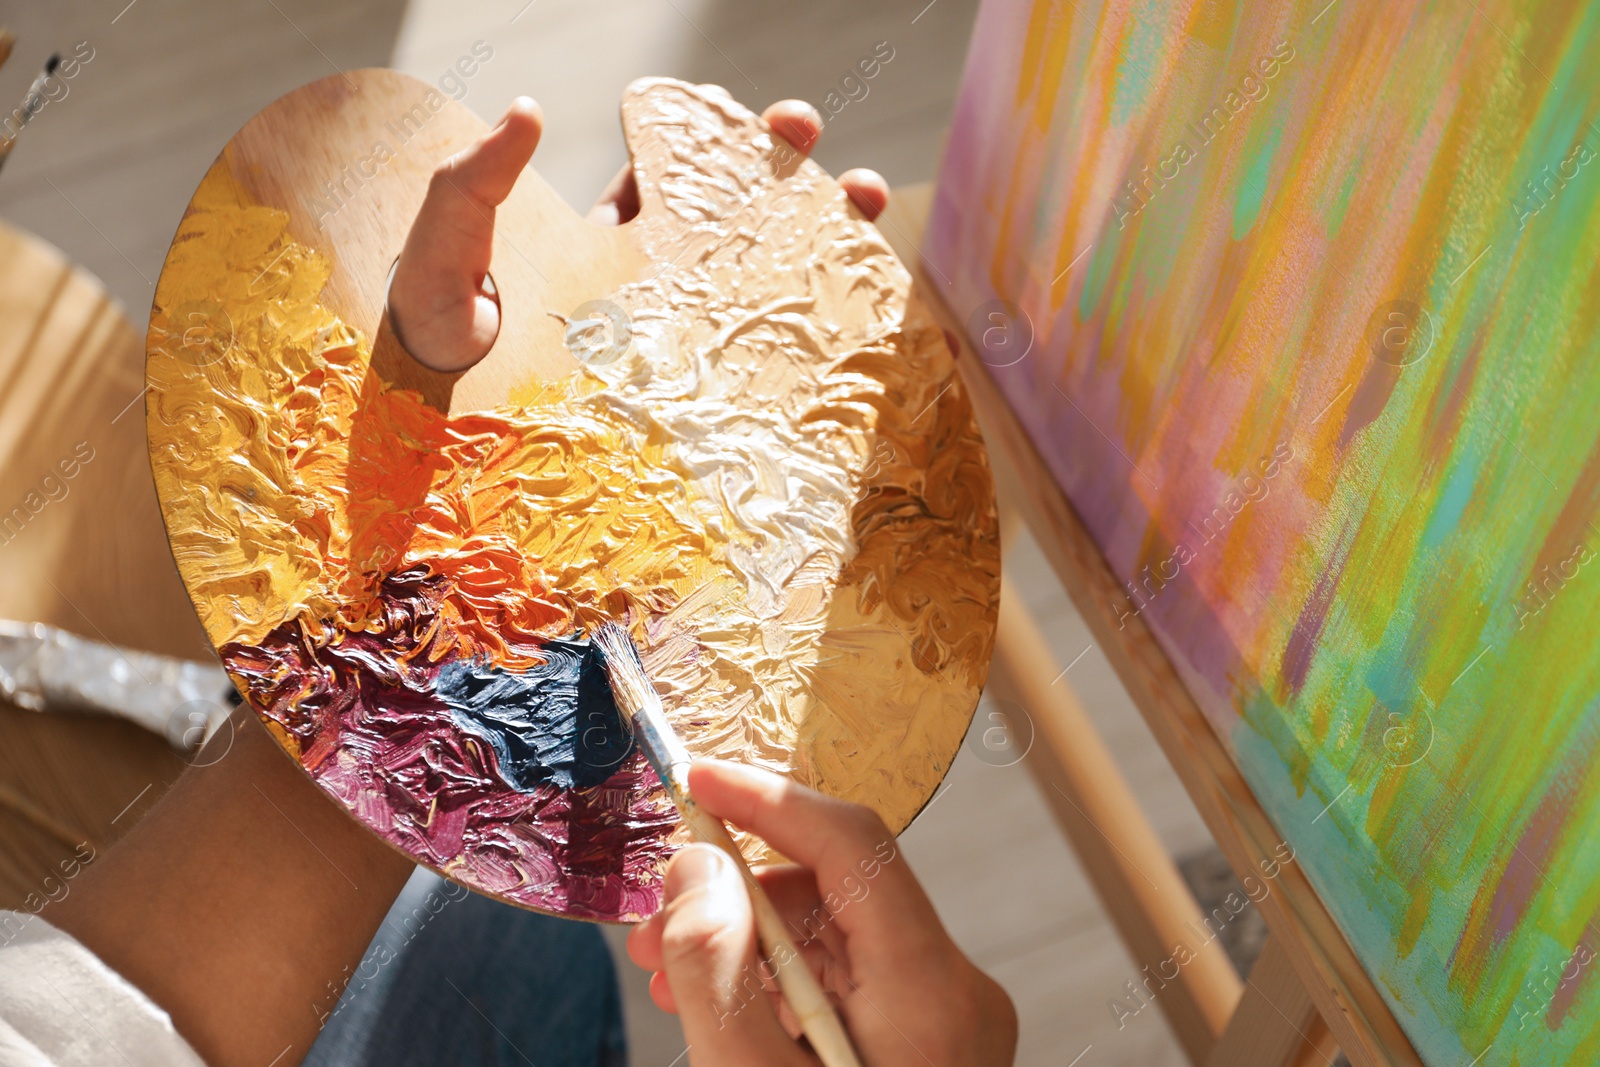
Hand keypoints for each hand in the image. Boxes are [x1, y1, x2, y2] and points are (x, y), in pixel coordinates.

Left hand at [388, 92, 891, 372]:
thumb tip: (531, 112)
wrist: (428, 439)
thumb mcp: (444, 245)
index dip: (727, 142)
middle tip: (824, 147)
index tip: (769, 119)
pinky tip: (854, 311)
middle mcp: (647, 291)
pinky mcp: (680, 398)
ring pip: (758, 287)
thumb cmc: (427, 339)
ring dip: (819, 244)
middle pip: (736, 224)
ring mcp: (669, 345)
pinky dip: (809, 334)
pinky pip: (752, 362)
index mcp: (602, 244)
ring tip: (864, 204)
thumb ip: (478, 182)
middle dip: (790, 180)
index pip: (678, 179)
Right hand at [627, 761, 1017, 1065]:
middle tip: (648, 924)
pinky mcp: (921, 1049)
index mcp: (935, 996)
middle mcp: (955, 996)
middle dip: (734, 888)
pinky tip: (714, 1007)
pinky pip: (839, 984)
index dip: (766, 797)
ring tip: (664, 976)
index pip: (853, 845)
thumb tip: (696, 865)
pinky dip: (771, 981)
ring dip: (742, 938)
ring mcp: (944, 1026)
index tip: (690, 776)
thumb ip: (715, 967)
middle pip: (837, 891)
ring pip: (831, 936)